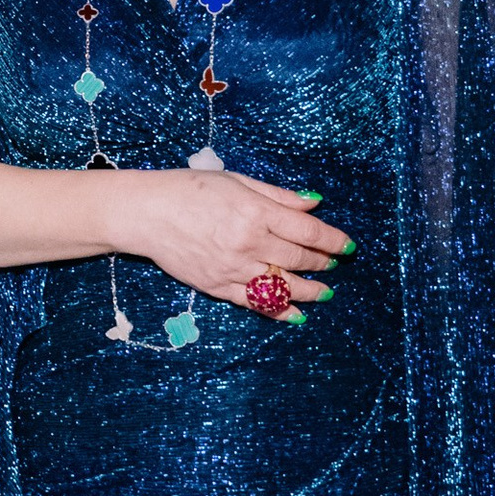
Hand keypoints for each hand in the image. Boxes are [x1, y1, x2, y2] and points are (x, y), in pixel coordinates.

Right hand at [109, 165, 349, 310]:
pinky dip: (279, 310)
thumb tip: (313, 203)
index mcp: (256, 212)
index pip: (307, 230)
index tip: (347, 246)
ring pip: (282, 285)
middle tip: (333, 265)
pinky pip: (255, 302)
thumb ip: (278, 195)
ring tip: (324, 292)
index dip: (332, 240)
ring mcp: (234, 268)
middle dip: (322, 263)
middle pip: (298, 258)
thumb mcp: (237, 181)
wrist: (147, 214)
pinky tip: (296, 314)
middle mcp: (249, 242)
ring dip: (309, 291)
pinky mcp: (218, 286)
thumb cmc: (189, 189)